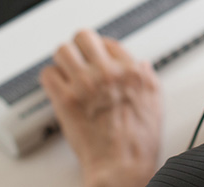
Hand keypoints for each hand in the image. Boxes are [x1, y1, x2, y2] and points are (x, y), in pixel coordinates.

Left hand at [40, 30, 161, 186]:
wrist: (121, 167)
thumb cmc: (138, 141)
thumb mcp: (155, 102)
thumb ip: (148, 78)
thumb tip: (142, 66)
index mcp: (130, 72)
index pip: (109, 42)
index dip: (101, 48)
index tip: (97, 55)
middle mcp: (107, 73)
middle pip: (84, 37)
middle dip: (80, 46)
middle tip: (78, 55)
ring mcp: (84, 85)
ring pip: (62, 51)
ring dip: (63, 59)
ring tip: (65, 68)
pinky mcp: (65, 100)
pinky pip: (48, 74)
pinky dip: (50, 78)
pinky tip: (56, 85)